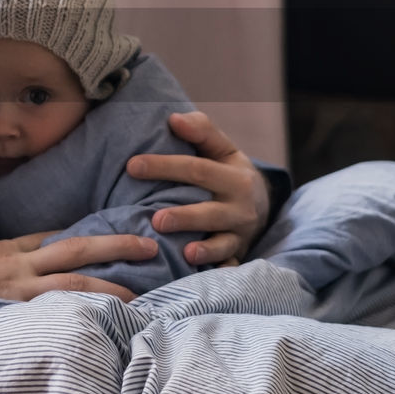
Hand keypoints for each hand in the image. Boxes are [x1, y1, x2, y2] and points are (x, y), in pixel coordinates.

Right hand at [0, 232, 157, 312]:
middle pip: (77, 252)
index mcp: (13, 248)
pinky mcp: (7, 314)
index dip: (98, 234)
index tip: (129, 232)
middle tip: (151, 247)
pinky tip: (99, 328)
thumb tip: (51, 246)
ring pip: (71, 286)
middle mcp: (20, 267)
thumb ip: (15, 250)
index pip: (62, 237)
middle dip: (116, 248)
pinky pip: (48, 316)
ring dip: (108, 289)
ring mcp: (15, 293)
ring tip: (141, 295)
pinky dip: (75, 320)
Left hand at [129, 111, 269, 265]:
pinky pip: (228, 265)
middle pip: (209, 211)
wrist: (262, 203)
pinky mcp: (237, 255)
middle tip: (155, 220)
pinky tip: (201, 275)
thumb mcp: (221, 148)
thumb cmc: (227, 172)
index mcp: (234, 176)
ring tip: (184, 251)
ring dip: (203, 248)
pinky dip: (218, 271)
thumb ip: (201, 130)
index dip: (164, 167)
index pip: (196, 169)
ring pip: (221, 242)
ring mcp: (240, 234)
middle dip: (184, 216)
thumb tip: (173, 119)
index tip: (132, 165)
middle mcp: (240, 207)